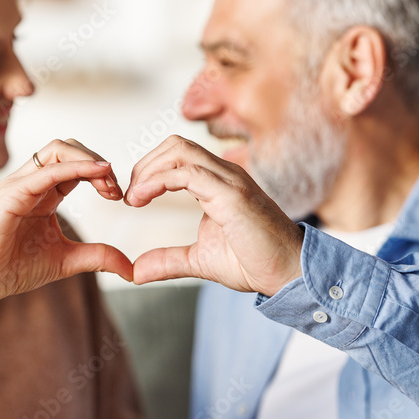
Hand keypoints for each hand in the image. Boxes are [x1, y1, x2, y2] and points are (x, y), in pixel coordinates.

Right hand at [0, 140, 130, 345]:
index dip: (102, 173)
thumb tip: (131, 269)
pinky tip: (96, 174)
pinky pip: (46, 171)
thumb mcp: (68, 260)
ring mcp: (20, 183)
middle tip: (116, 189)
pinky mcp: (11, 193)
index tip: (119, 196)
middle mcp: (33, 181)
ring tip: (108, 182)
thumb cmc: (15, 268)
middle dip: (98, 161)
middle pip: (69, 148)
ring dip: (89, 159)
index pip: (78, 164)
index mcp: (45, 192)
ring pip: (58, 148)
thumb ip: (99, 256)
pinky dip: (74, 167)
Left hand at [124, 136, 303, 295]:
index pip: (178, 155)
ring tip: (134, 198)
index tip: (134, 198)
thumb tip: (136, 271)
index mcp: (218, 182)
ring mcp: (230, 181)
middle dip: (145, 165)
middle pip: (175, 144)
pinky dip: (158, 181)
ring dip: (148, 170)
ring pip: (179, 150)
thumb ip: (168, 261)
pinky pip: (187, 173)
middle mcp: (225, 174)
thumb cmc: (254, 262)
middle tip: (131, 196)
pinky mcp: (231, 195)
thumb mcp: (199, 260)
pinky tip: (143, 199)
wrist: (288, 274)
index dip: (149, 170)